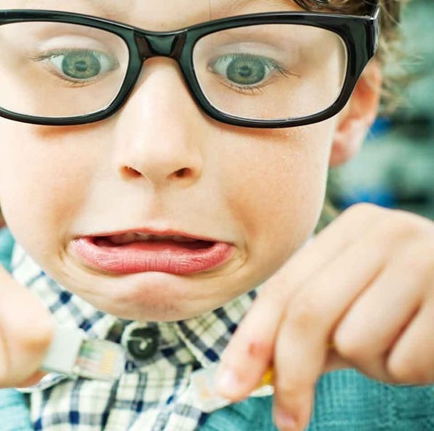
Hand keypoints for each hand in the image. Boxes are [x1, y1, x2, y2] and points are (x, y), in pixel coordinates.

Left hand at [215, 203, 433, 430]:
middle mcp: (391, 232)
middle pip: (308, 314)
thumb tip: (243, 374)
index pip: (285, 287)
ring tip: (406, 347)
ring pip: (356, 343)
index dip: (250, 340)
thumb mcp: (363, 307)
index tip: (226, 388)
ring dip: (374, 368)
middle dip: (290, 376)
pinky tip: (433, 349)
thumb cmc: (422, 310)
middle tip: (287, 422)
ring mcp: (431, 259)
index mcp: (358, 227)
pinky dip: (411, 373)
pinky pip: (405, 362)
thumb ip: (309, 332)